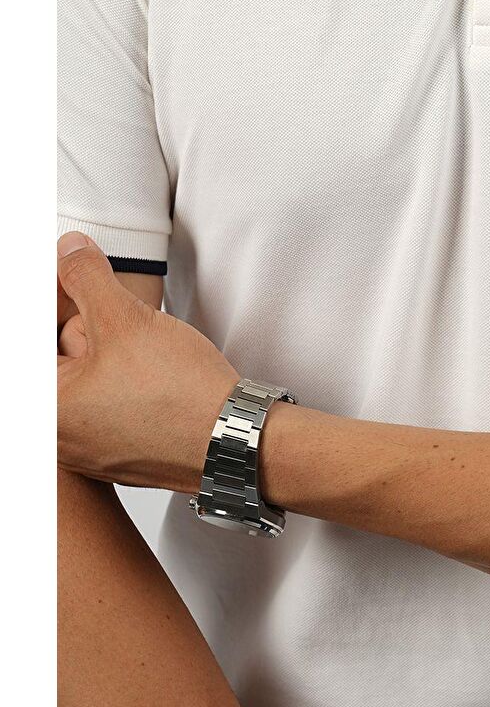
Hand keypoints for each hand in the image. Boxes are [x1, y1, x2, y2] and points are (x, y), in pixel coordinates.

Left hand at [57, 231, 238, 491]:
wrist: (235, 441)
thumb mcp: (126, 319)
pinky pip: (109, 405)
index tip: (79, 278)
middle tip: (124, 324)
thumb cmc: (181, 397)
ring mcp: (88, 452)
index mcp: (46, 409)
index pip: (37, 334)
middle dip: (88, 330)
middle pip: (59, 359)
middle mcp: (58, 439)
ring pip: (87, 380)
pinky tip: (156, 380)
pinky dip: (126, 385)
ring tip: (148, 357)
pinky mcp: (117, 456)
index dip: (62, 299)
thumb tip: (69, 251)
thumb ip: (86, 277)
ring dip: (110, 355)